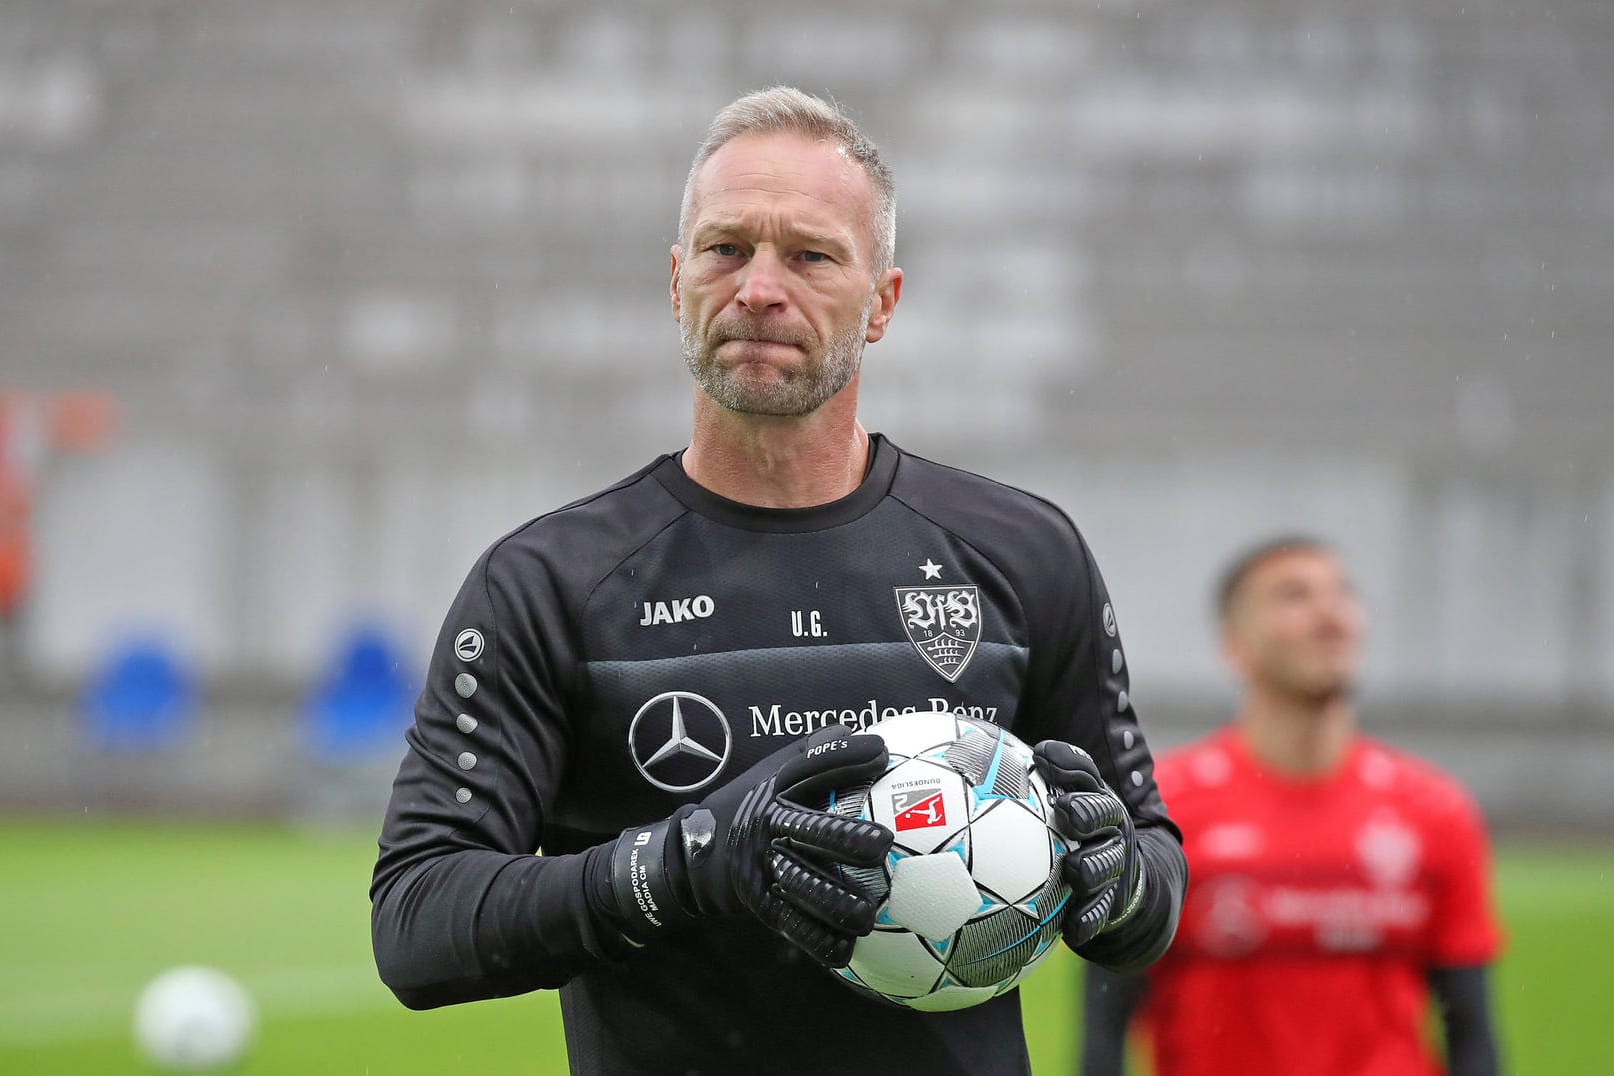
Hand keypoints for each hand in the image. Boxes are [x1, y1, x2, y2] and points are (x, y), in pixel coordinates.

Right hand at [610, 725, 893, 965]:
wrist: (691, 854)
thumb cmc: (747, 807)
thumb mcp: (771, 773)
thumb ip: (814, 755)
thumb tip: (864, 736)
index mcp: (775, 792)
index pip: (811, 768)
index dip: (845, 759)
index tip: (881, 754)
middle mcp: (768, 827)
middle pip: (811, 830)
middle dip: (846, 838)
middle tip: (881, 844)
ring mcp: (763, 868)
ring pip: (804, 885)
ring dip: (838, 900)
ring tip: (868, 912)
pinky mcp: (761, 904)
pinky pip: (793, 925)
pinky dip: (819, 939)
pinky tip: (846, 948)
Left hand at [1033, 740, 1144, 948]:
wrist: (1125, 882)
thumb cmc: (1089, 829)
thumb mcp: (1085, 797)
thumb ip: (1068, 772)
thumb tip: (1041, 750)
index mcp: (1105, 810)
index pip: (1097, 790)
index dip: (1082, 783)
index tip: (1058, 776)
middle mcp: (1112, 839)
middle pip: (1107, 822)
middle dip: (1090, 815)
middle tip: (1069, 812)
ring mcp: (1112, 873)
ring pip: (1103, 869)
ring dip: (1089, 867)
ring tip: (1072, 867)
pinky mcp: (1107, 906)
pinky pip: (1097, 915)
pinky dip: (1086, 920)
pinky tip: (1072, 928)